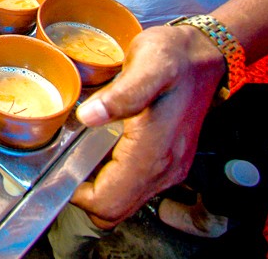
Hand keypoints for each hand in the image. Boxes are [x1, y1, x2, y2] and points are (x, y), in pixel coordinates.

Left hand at [70, 24, 225, 228]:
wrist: (205, 55)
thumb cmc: (175, 58)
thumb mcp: (147, 64)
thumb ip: (121, 94)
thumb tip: (88, 116)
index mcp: (154, 153)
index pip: (108, 203)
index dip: (78, 195)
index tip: (62, 168)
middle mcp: (164, 170)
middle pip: (114, 211)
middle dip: (85, 196)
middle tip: (68, 162)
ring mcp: (169, 170)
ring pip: (124, 203)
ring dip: (99, 188)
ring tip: (81, 154)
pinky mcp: (169, 163)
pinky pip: (135, 188)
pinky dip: (114, 179)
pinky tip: (102, 150)